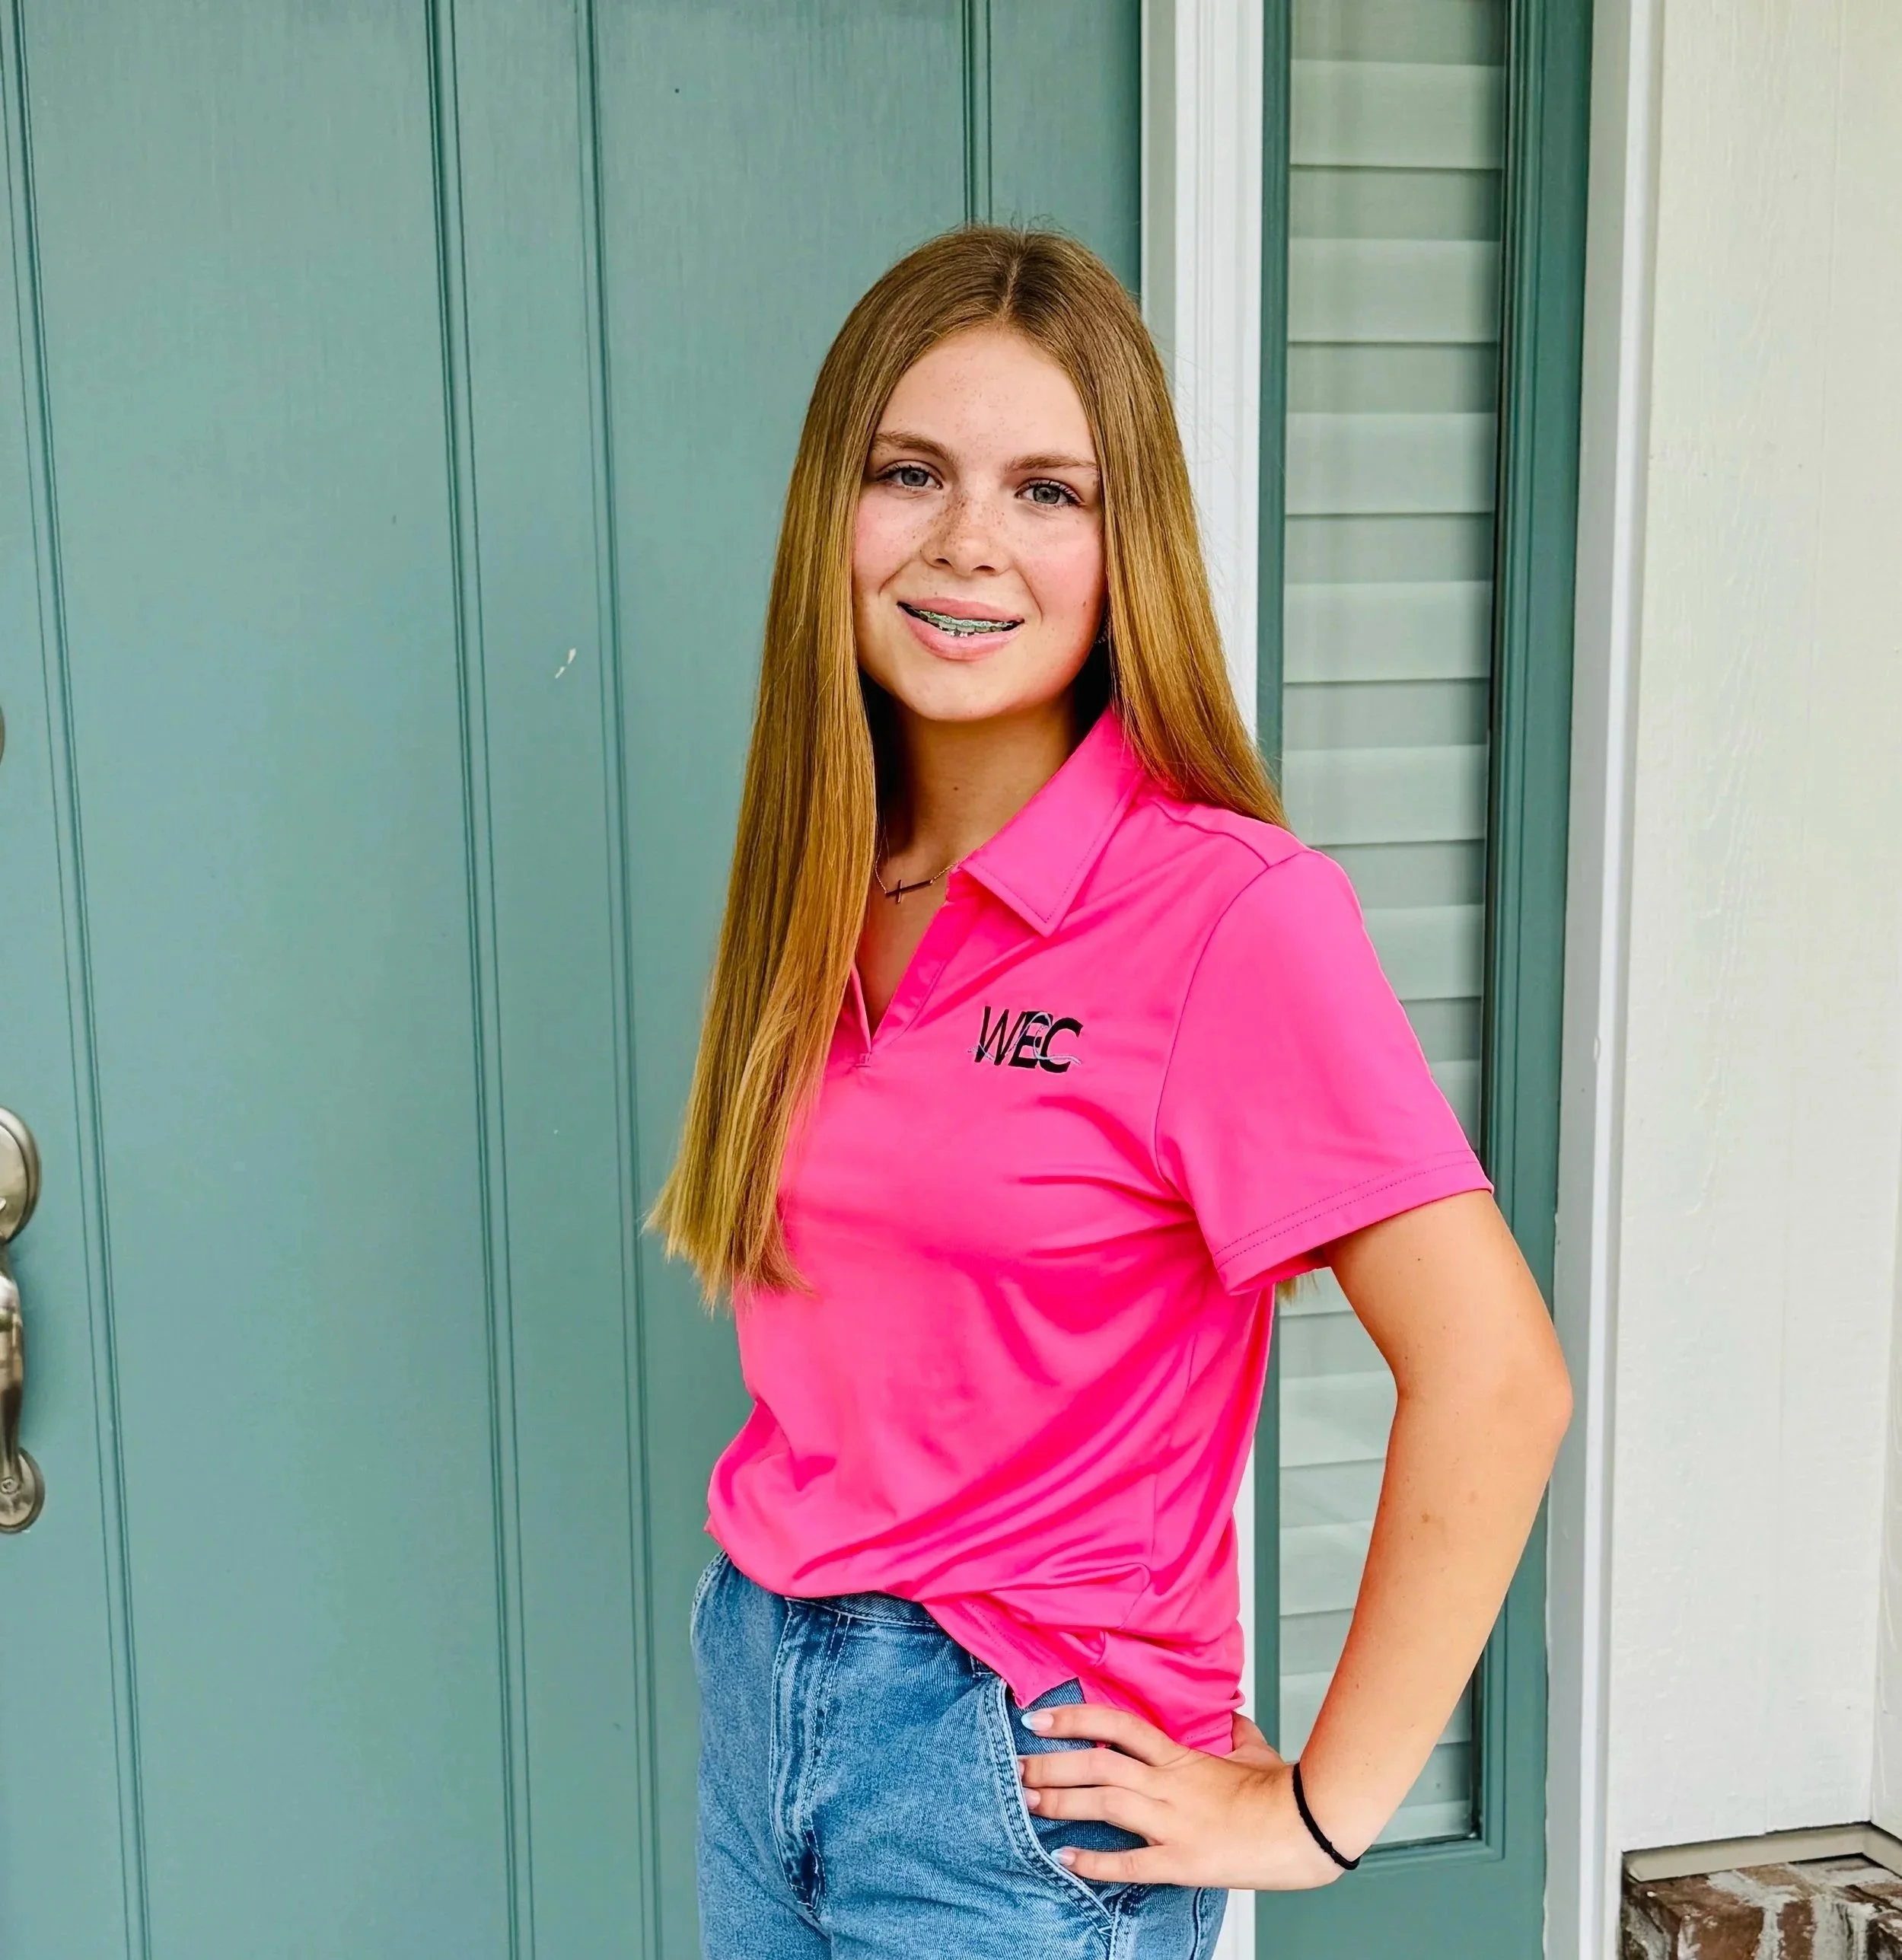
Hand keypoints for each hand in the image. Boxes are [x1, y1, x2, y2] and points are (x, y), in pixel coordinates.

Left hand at [1016, 1706, 1348, 1889]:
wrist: (1305, 1825)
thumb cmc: (1282, 1789)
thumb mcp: (1253, 1747)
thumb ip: (1232, 1731)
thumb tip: (1229, 1719)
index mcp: (1180, 1756)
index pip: (1115, 1726)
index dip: (1073, 1719)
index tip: (1038, 1718)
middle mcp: (1167, 1784)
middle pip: (1096, 1764)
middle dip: (1050, 1763)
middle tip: (1017, 1766)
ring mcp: (1171, 1822)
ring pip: (1103, 1804)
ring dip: (1061, 1802)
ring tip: (1028, 1802)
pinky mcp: (1180, 1861)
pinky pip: (1128, 1862)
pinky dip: (1094, 1862)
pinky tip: (1066, 1860)